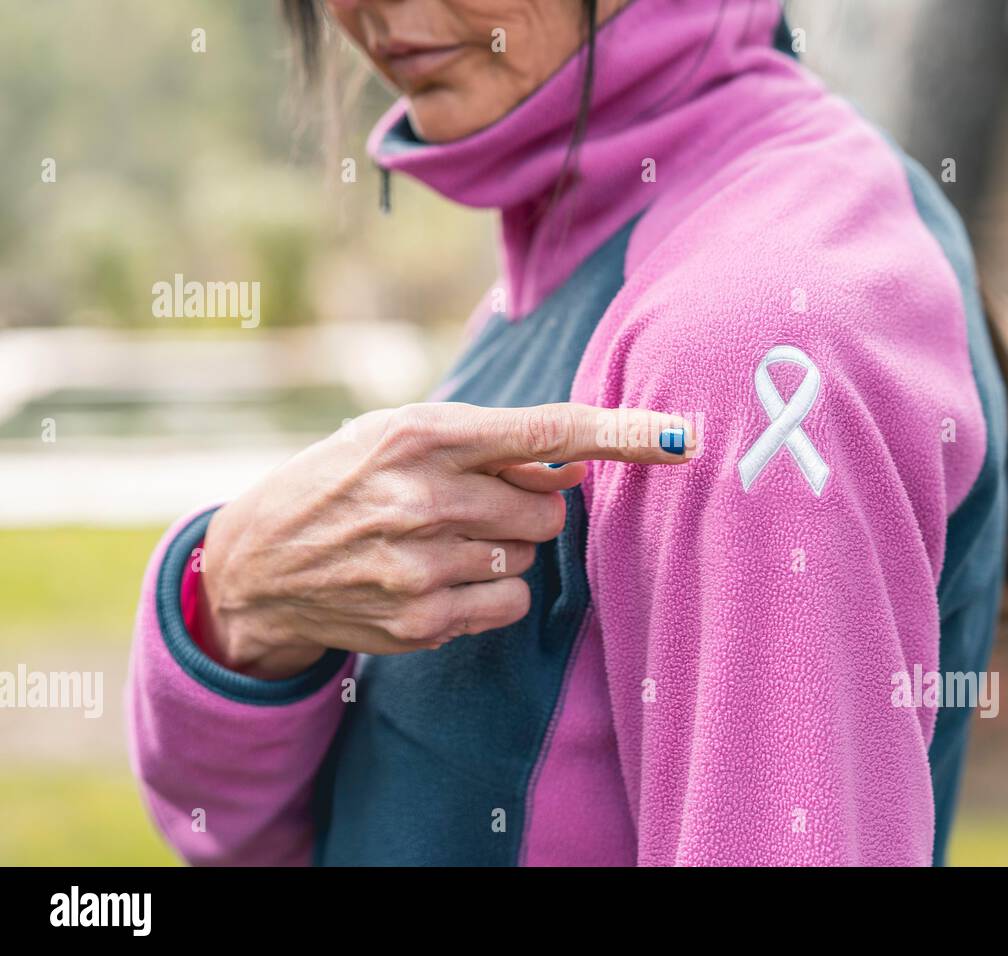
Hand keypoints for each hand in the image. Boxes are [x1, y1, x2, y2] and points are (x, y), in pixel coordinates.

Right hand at [196, 402, 690, 678]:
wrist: (258, 565)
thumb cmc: (340, 483)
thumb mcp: (398, 437)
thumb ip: (493, 446)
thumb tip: (580, 464)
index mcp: (420, 434)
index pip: (546, 430)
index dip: (621, 434)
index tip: (680, 438)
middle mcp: (422, 497)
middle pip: (547, 508)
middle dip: (527, 507)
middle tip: (471, 505)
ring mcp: (420, 564)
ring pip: (527, 557)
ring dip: (501, 550)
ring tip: (437, 543)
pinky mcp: (420, 621)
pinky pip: (507, 605)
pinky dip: (489, 594)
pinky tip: (436, 580)